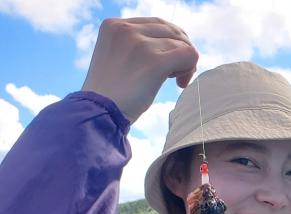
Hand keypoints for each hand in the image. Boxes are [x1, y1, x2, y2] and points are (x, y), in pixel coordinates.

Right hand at [81, 17, 198, 124]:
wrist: (101, 112)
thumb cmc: (113, 92)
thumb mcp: (118, 56)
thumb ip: (137, 44)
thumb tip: (175, 42)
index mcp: (114, 25)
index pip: (157, 24)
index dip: (169, 42)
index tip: (166, 64)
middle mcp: (125, 28)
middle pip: (173, 31)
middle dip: (180, 52)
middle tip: (175, 75)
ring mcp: (140, 44)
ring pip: (182, 44)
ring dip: (185, 64)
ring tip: (174, 81)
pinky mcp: (155, 61)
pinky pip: (189, 55)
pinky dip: (190, 69)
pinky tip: (180, 84)